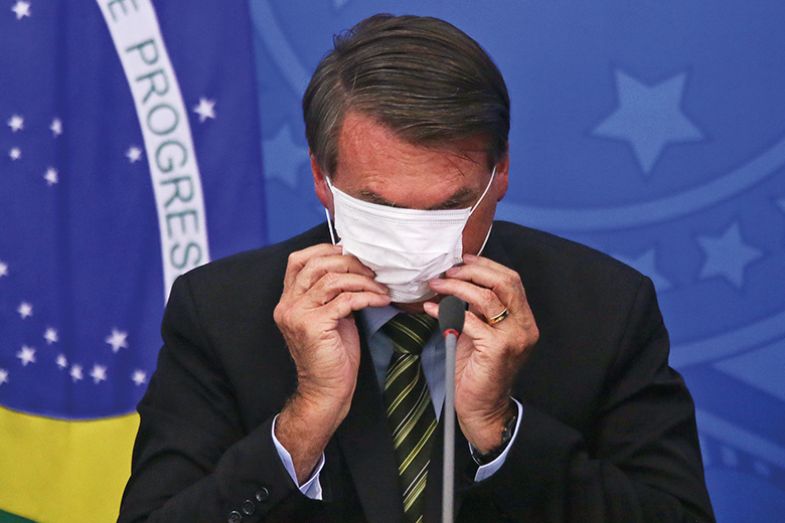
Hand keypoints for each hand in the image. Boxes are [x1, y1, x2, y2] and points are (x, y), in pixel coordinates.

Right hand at [273, 244, 389, 480]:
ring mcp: (297, 315)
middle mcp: (288, 305)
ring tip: (380, 287)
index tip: (352, 254)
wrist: (326, 390)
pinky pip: (345, 300)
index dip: (326, 250)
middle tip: (372, 271)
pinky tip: (380, 300)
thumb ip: (333, 292)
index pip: (298, 260)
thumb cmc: (332, 355)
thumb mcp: (331, 316)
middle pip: (317, 264)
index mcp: (288, 300)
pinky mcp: (313, 326)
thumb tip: (355, 265)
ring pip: (332, 279)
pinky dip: (366, 296)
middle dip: (350, 262)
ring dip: (362, 280)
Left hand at [425, 254, 537, 452]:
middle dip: (473, 271)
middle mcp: (524, 326)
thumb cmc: (478, 371)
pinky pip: (470, 321)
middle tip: (448, 271)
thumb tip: (453, 282)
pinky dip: (447, 311)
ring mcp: (514, 338)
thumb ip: (475, 310)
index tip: (462, 260)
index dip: (486, 265)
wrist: (483, 410)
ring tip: (437, 285)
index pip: (511, 279)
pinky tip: (431, 309)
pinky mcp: (497, 350)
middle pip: (504, 282)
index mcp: (524, 319)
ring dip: (457, 287)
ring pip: (486, 298)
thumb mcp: (479, 333)